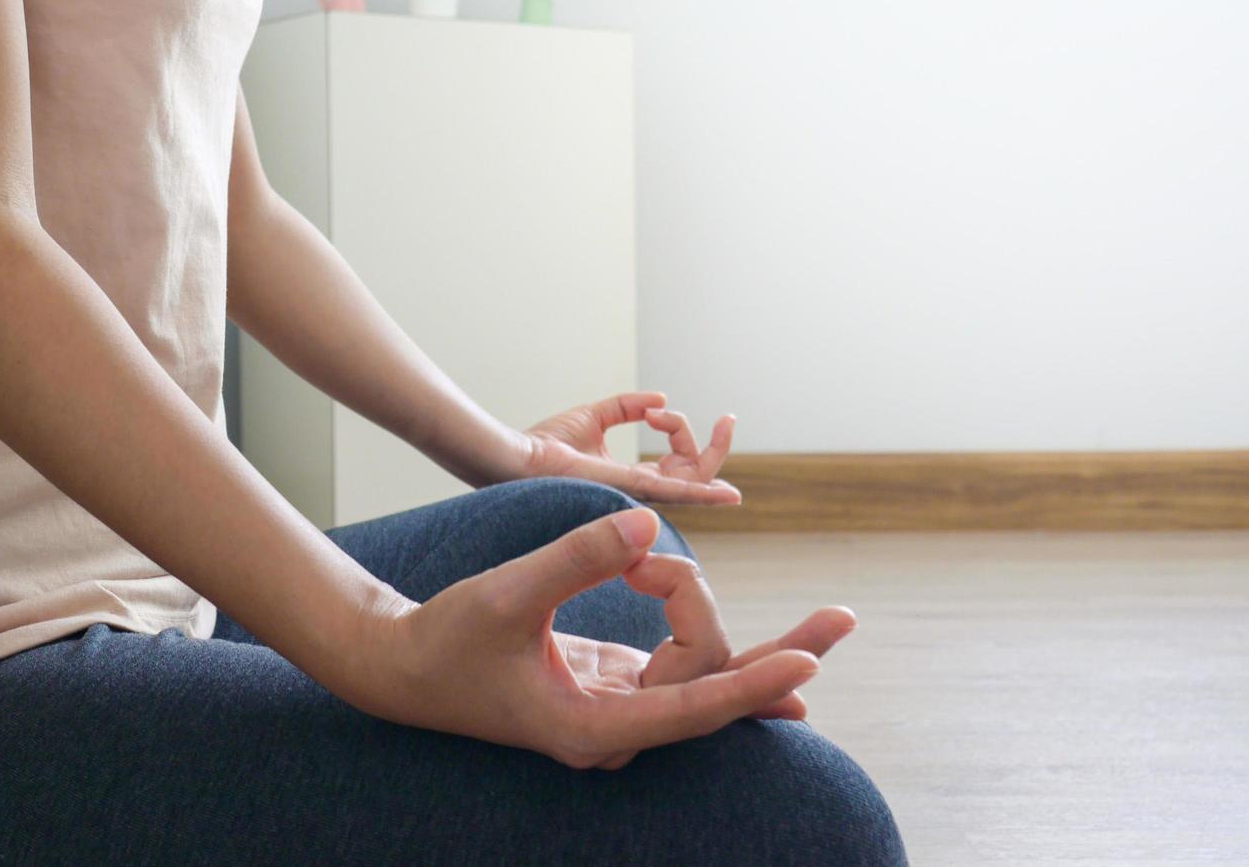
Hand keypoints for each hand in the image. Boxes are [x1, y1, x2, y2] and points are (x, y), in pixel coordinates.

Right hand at [358, 507, 854, 769]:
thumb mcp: (504, 597)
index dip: (749, 685)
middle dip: (776, 654)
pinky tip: (787, 665)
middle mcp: (614, 728)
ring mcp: (616, 709)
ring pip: (699, 672)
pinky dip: (722, 651)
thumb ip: (576, 559)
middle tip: (846, 617)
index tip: (808, 667)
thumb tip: (651, 523)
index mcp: (589, 725)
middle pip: (712, 687)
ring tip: (730, 585)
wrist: (404, 670)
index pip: (689, 708)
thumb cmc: (444, 642)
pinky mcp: (613, 686)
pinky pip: (682, 671)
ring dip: (711, 614)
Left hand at [521, 391, 742, 504]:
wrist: (520, 457)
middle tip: (726, 419)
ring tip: (706, 422)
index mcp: (633, 478)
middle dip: (715, 446)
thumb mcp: (595, 416)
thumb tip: (660, 398)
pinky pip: (679, 494)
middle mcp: (640, 491)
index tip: (655, 410)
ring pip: (696, 478)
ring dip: (712, 448)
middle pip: (696, 473)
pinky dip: (707, 494)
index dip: (681, 430)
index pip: (679, 461)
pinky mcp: (632, 489)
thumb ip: (626, 407)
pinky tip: (731, 496)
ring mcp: (639, 493)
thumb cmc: (547, 445)